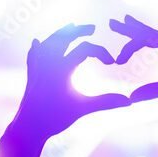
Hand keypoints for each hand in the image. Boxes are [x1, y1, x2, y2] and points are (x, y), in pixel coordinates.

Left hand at [2, 23, 130, 155]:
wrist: (28, 128)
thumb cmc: (54, 119)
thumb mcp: (82, 109)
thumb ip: (106, 102)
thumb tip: (129, 101)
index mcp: (61, 69)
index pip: (85, 48)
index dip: (101, 52)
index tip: (112, 63)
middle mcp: (47, 64)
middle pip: (63, 37)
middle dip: (78, 30)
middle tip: (91, 28)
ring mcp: (37, 68)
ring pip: (48, 43)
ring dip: (60, 34)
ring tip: (70, 28)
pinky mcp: (31, 76)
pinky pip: (33, 56)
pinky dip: (38, 48)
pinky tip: (37, 44)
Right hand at [110, 15, 157, 106]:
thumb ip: (154, 91)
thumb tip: (132, 98)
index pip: (144, 39)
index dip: (128, 48)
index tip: (116, 61)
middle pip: (148, 32)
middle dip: (130, 28)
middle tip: (114, 22)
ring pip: (156, 36)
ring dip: (140, 32)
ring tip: (129, 23)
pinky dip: (151, 41)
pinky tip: (151, 43)